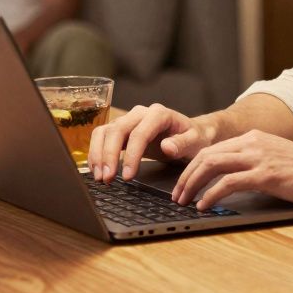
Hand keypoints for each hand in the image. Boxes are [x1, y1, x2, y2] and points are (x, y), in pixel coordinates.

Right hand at [87, 104, 215, 182]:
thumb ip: (182, 143)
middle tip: (107, 179)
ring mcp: (128, 120)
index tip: (128, 176)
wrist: (191, 132)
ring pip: (105, 132)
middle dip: (109, 155)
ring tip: (100, 177)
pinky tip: (97, 170)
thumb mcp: (195, 141)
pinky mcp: (121, 129)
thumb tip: (167, 147)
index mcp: (159, 114)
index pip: (139, 133)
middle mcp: (140, 113)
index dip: (131, 155)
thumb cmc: (194, 137)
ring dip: (98, 154)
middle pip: (117, 130)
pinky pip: (103, 137)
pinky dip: (97, 152)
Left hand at [171, 130, 292, 210]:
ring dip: (192, 184)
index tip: (184, 183)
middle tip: (176, 194)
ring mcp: (259, 157)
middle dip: (186, 176)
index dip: (192, 166)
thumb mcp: (276, 159)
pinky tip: (204, 205)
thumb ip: (254, 163)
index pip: (212, 149)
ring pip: (212, 165)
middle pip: (206, 155)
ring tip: (184, 201)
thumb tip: (231, 180)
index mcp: (253, 138)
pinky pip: (228, 183)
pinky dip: (211, 194)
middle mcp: (252, 143)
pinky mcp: (266, 174)